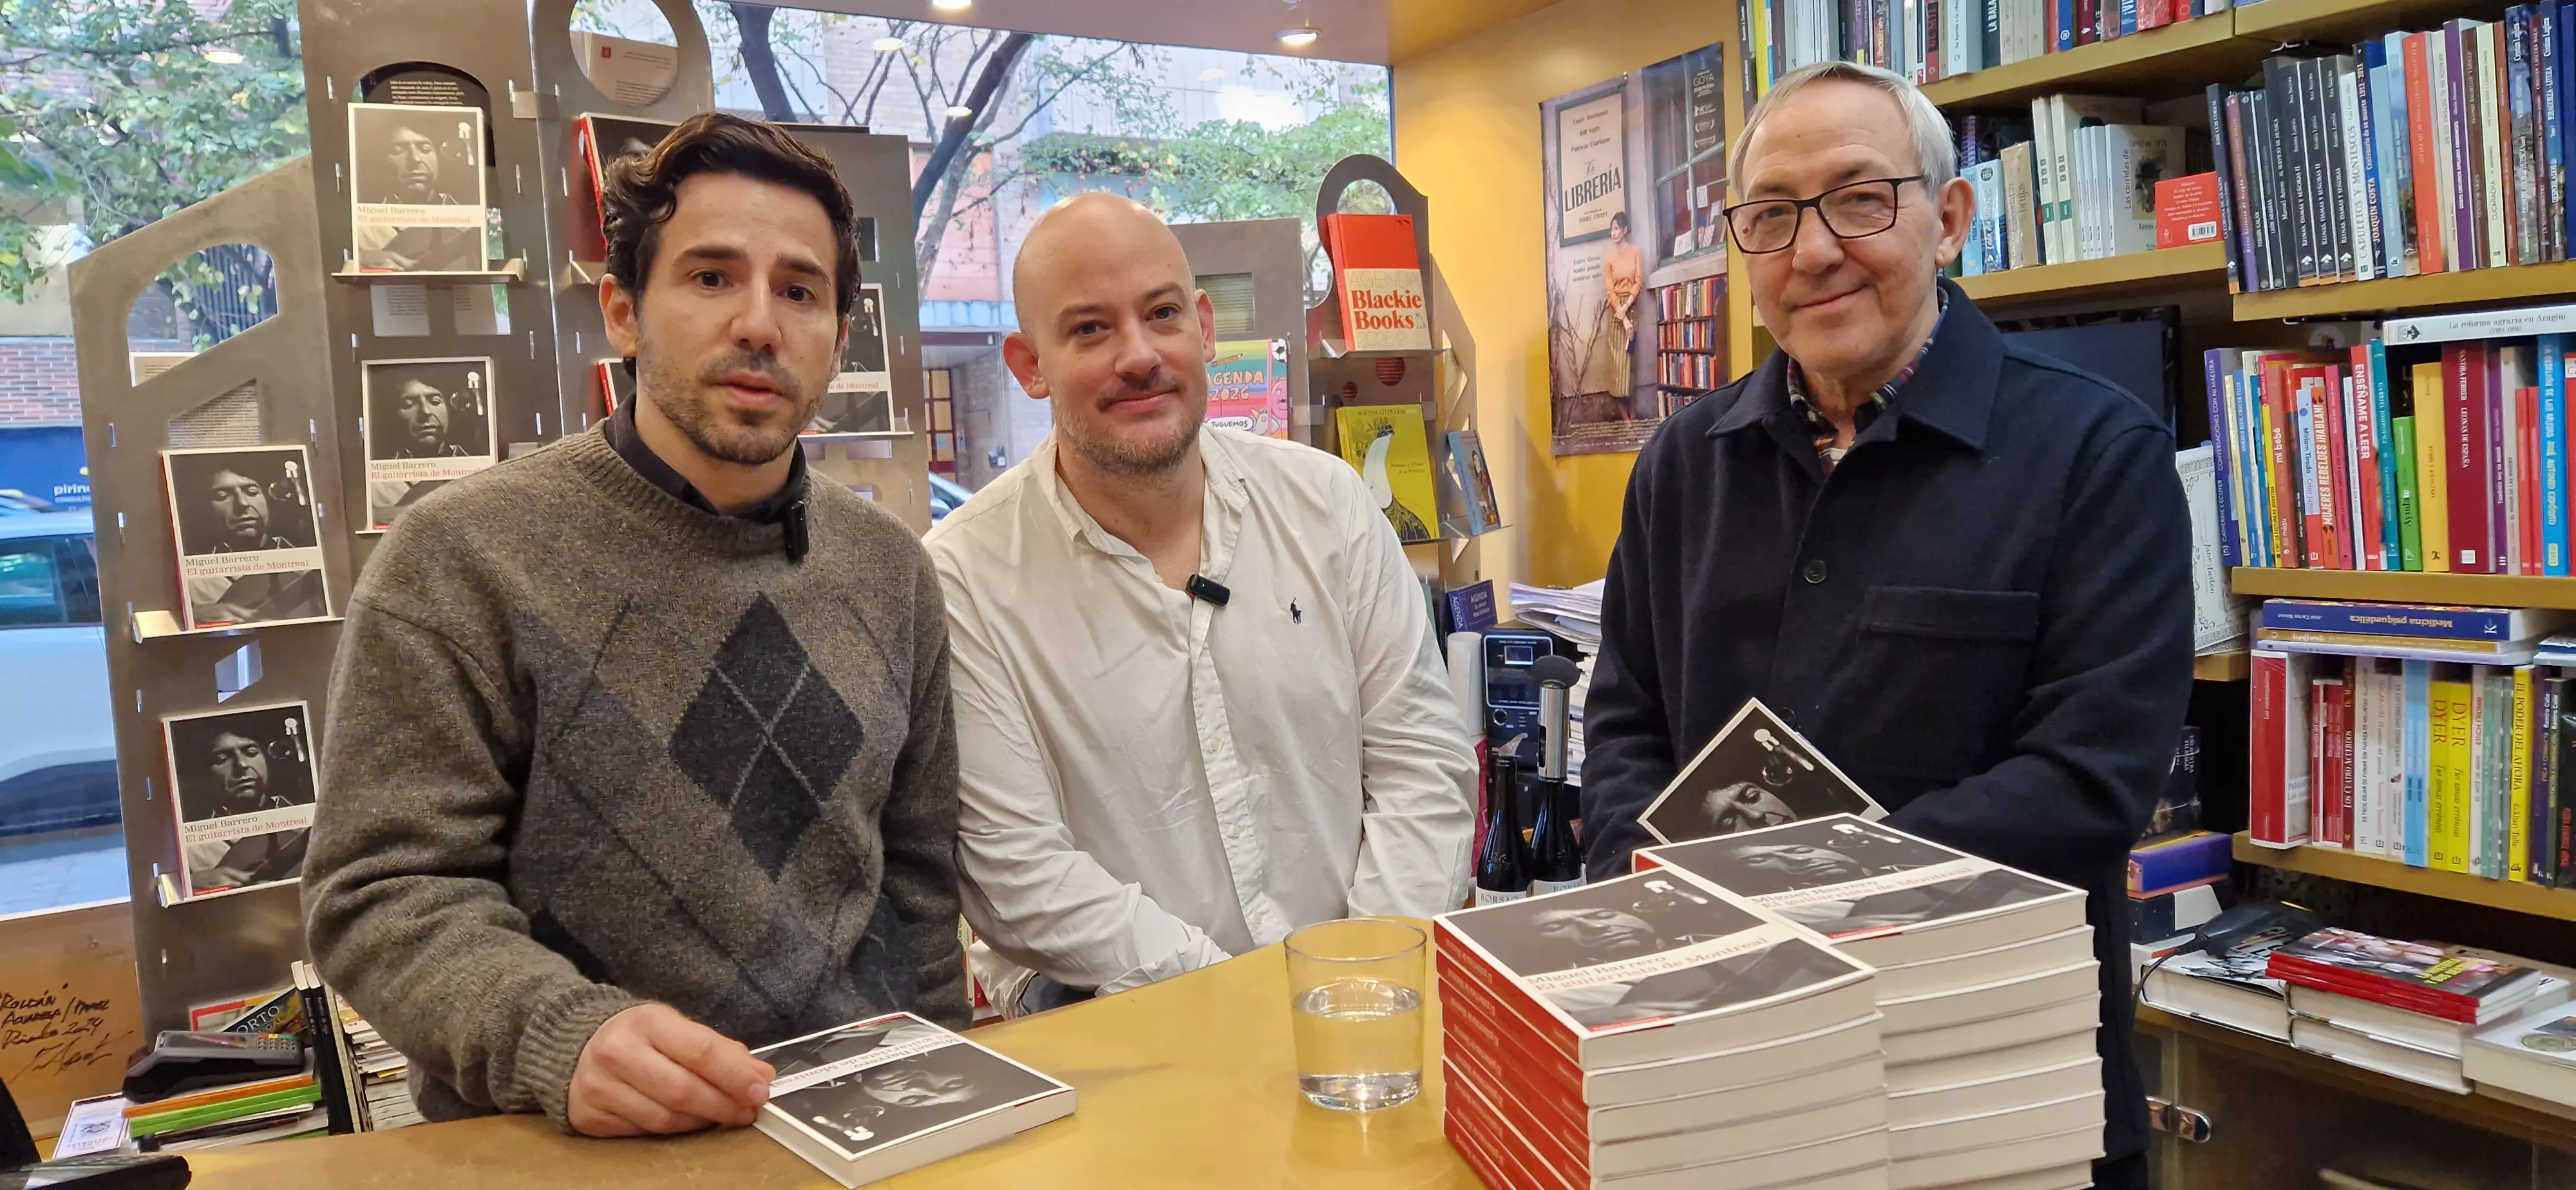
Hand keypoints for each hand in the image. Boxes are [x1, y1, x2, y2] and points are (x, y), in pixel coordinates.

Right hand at [567, 1003, 774, 1137]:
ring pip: (663, 1118)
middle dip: (722, 1105)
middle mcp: (618, 1052)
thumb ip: (721, 1051)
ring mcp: (599, 1085)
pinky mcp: (589, 1114)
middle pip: (682, 1090)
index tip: (760, 1091)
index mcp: (647, 1021)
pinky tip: (685, 1121)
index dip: (735, 1075)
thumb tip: (761, 1077)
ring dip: (700, 1122)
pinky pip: (642, 1132)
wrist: (578, 1044)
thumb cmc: (640, 1037)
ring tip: (719, 1116)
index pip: (700, 1051)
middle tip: (746, 1112)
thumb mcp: (678, 1029)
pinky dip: (671, 1131)